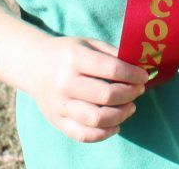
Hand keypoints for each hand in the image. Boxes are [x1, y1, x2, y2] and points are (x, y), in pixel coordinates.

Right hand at [25, 36, 146, 143]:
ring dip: (121, 115)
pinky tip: (116, 124)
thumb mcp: (89, 43)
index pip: (112, 69)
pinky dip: (105, 133)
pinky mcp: (57, 121)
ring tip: (131, 107)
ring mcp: (60, 105)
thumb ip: (113, 53)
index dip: (133, 75)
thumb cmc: (68, 53)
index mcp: (74, 58)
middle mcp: (65, 83)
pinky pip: (84, 135)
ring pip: (97, 119)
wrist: (34, 65)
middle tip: (139, 90)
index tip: (144, 76)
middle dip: (130, 94)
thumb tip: (140, 67)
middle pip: (107, 96)